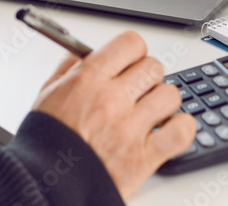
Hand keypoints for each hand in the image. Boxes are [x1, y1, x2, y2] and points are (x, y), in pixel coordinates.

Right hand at [32, 31, 195, 199]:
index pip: (131, 43)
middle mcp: (112, 98)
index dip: (133, 52)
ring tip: (150, 114)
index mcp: (88, 79)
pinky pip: (182, 130)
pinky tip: (166, 131)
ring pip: (171, 95)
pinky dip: (180, 128)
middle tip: (137, 92)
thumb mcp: (47, 95)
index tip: (129, 63)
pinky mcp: (144, 157)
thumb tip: (82, 54)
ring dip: (163, 103)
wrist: (46, 185)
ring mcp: (130, 128)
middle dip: (147, 78)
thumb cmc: (45, 143)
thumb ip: (67, 69)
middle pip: (154, 67)